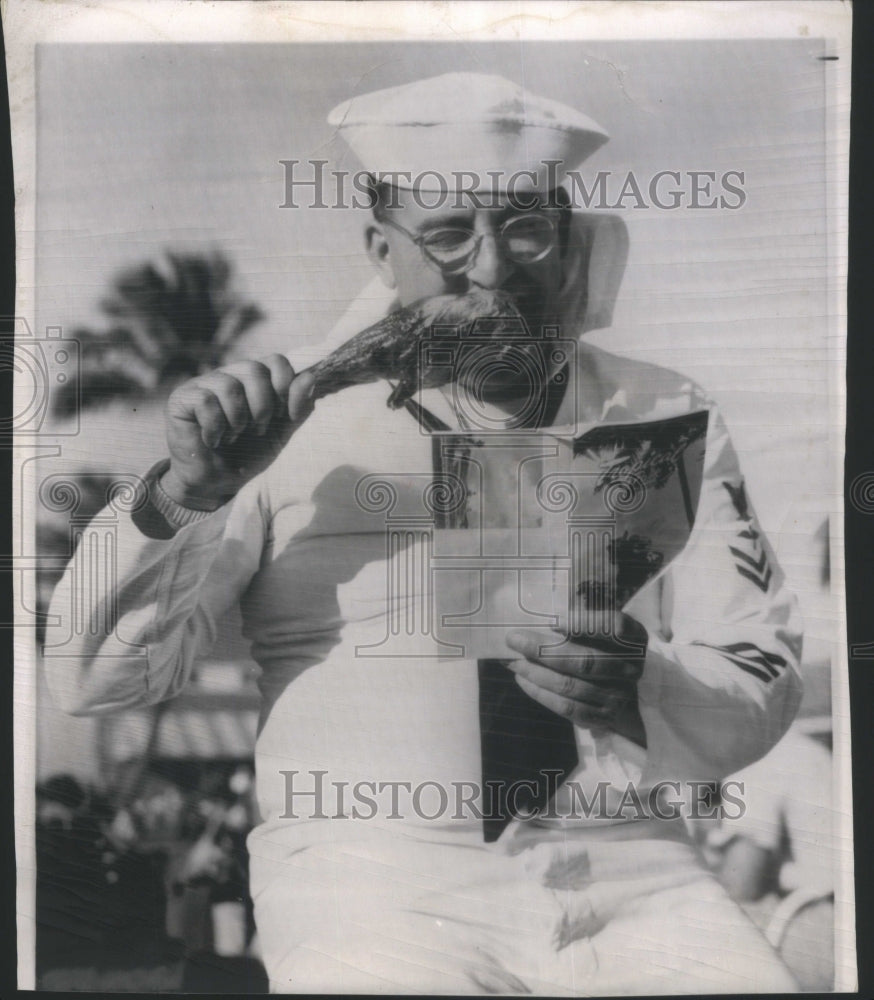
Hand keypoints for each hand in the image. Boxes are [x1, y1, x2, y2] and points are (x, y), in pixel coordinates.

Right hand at [162, 356, 314, 508]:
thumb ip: (297, 407)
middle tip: (257, 429)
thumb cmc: (247, 454)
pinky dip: (216, 427)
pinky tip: (212, 440)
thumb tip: (311, 377)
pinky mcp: (181, 399)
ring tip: (232, 436)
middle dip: (263, 405)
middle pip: (254, 369)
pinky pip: (206, 401)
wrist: (218, 483)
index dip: (285, 385)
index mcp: (253, 381)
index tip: (282, 415)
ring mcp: (203, 385)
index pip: (275, 361)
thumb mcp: (281, 432)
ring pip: (229, 385)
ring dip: (238, 420)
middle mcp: (228, 376)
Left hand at [504, 612, 648, 741]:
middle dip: (543, 650)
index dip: (584, 624)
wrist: (623, 687)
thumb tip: (538, 615)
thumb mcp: (603, 626)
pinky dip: (541, 693)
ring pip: (571, 686)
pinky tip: (523, 679)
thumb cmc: (604, 645)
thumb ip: (581, 617)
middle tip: (513, 639)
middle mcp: (631, 668)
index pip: (615, 627)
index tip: (552, 621)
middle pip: (585, 661)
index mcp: (635, 638)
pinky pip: (567, 707)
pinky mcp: (603, 716)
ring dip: (536, 673)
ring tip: (512, 660)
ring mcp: (619, 696)